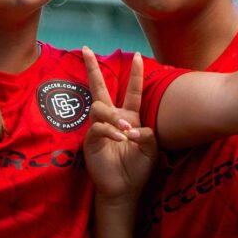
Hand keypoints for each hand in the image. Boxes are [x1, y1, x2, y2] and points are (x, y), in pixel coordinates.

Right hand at [81, 48, 158, 204]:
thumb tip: (131, 128)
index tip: (137, 55)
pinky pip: (97, 127)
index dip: (136, 74)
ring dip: (113, 116)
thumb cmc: (138, 168)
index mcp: (128, 117)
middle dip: (92, 68)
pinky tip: (120, 138)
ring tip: (124, 130)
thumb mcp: (151, 149)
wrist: (124, 189)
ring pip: (99, 107)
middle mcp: (111, 118)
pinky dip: (110, 130)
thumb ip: (147, 134)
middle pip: (99, 88)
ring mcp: (99, 127)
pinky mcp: (91, 140)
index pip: (132, 91)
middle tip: (85, 49)